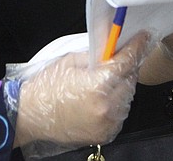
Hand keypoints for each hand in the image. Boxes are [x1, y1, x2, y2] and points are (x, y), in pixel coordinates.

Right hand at [13, 32, 150, 150]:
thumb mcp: (70, 61)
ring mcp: (107, 122)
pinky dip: (115, 104)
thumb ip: (95, 55)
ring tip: (102, 83)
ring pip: (128, 98)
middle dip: (126, 68)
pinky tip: (100, 99)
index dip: (136, 47)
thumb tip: (112, 47)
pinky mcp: (105, 134)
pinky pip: (120, 114)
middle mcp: (106, 106)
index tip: (143, 38)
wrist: (30, 115)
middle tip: (114, 61)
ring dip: (121, 87)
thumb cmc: (46, 88)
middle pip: (131, 80)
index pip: (127, 62)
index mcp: (98, 85)